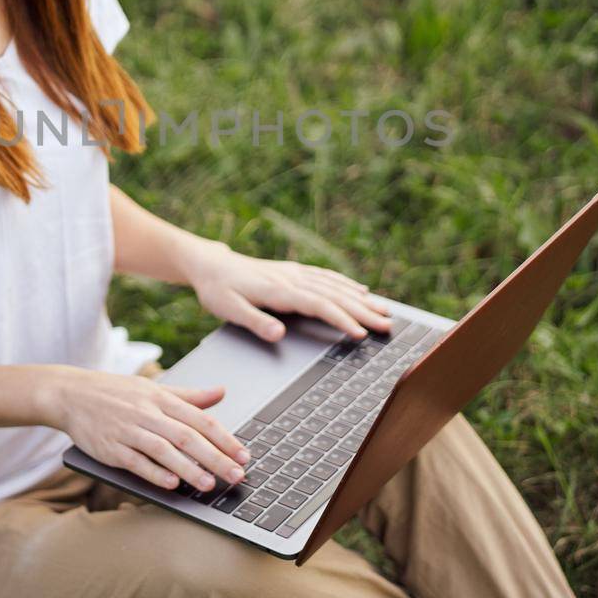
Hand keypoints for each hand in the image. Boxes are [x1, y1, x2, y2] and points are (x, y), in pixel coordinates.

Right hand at [41, 368, 250, 492]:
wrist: (71, 394)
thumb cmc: (116, 392)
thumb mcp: (153, 387)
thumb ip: (189, 395)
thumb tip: (220, 393)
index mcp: (161, 398)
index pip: (200, 419)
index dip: (224, 438)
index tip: (244, 455)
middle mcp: (147, 413)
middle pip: (187, 437)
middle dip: (215, 457)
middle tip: (236, 475)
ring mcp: (128, 431)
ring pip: (164, 451)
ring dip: (188, 469)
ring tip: (209, 484)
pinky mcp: (110, 448)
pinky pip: (136, 462)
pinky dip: (155, 473)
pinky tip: (172, 484)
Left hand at [184, 242, 391, 342]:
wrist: (209, 263)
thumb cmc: (217, 289)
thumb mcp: (228, 309)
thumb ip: (255, 321)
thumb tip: (278, 334)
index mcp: (278, 290)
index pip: (318, 305)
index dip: (341, 320)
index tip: (361, 334)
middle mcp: (291, 278)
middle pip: (334, 295)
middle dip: (363, 311)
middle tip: (387, 325)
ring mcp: (294, 273)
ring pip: (334, 285)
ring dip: (361, 299)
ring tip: (384, 311)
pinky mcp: (293, 270)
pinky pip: (325, 276)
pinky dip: (345, 283)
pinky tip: (360, 290)